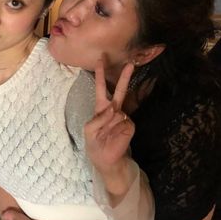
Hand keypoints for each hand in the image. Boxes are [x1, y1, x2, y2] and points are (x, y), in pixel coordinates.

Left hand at [84, 60, 134, 175]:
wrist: (106, 160)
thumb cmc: (95, 145)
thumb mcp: (89, 130)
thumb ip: (99, 118)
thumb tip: (115, 109)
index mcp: (100, 108)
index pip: (100, 88)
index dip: (100, 74)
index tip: (100, 59)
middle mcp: (113, 110)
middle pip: (119, 90)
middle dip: (124, 77)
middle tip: (131, 63)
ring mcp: (123, 117)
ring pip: (117, 112)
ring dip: (110, 125)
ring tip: (107, 136)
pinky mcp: (129, 125)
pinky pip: (122, 123)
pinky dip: (116, 131)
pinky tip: (115, 138)